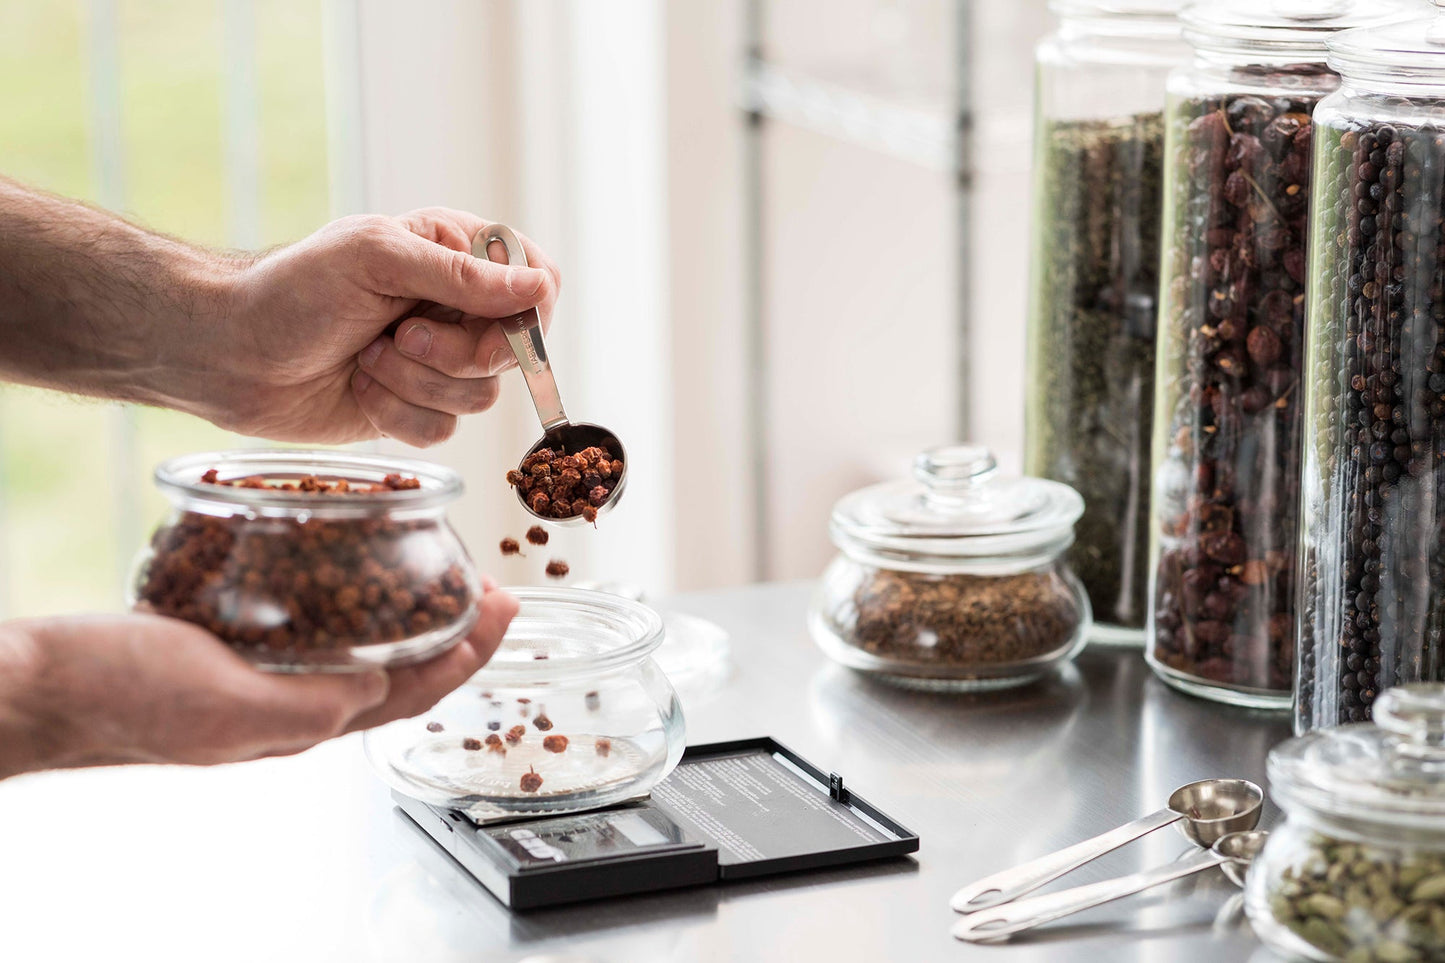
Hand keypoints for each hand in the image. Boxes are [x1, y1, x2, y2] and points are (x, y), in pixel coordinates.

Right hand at [0, 581, 518, 777]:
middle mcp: (292, 703)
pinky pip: (309, 625)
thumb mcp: (225, 706)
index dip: (468, 653)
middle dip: (453, 632)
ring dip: (409, 613)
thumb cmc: (120, 697)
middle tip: (491, 589)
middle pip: (399, 669)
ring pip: (359, 646)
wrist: (40, 685)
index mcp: (302, 721)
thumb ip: (309, 705)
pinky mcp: (231, 645)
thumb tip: (379, 687)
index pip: (412, 692)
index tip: (507, 608)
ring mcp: (263, 676)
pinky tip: (348, 565)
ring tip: (440, 575)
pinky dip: (346, 596)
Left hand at [212, 207, 560, 446]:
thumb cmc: (292, 291)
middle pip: (516, 350)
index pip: (539, 281)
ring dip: (415, 383)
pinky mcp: (416, 407)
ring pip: (482, 397)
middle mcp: (457, 308)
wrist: (230, 354)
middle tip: (400, 336)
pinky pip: (445, 430)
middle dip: (454, 354)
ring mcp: (440, 361)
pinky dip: (396, 414)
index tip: (491, 322)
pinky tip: (359, 388)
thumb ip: (462, 276)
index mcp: (456, 253)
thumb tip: (540, 290)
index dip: (526, 312)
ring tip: (366, 358)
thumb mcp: (377, 260)